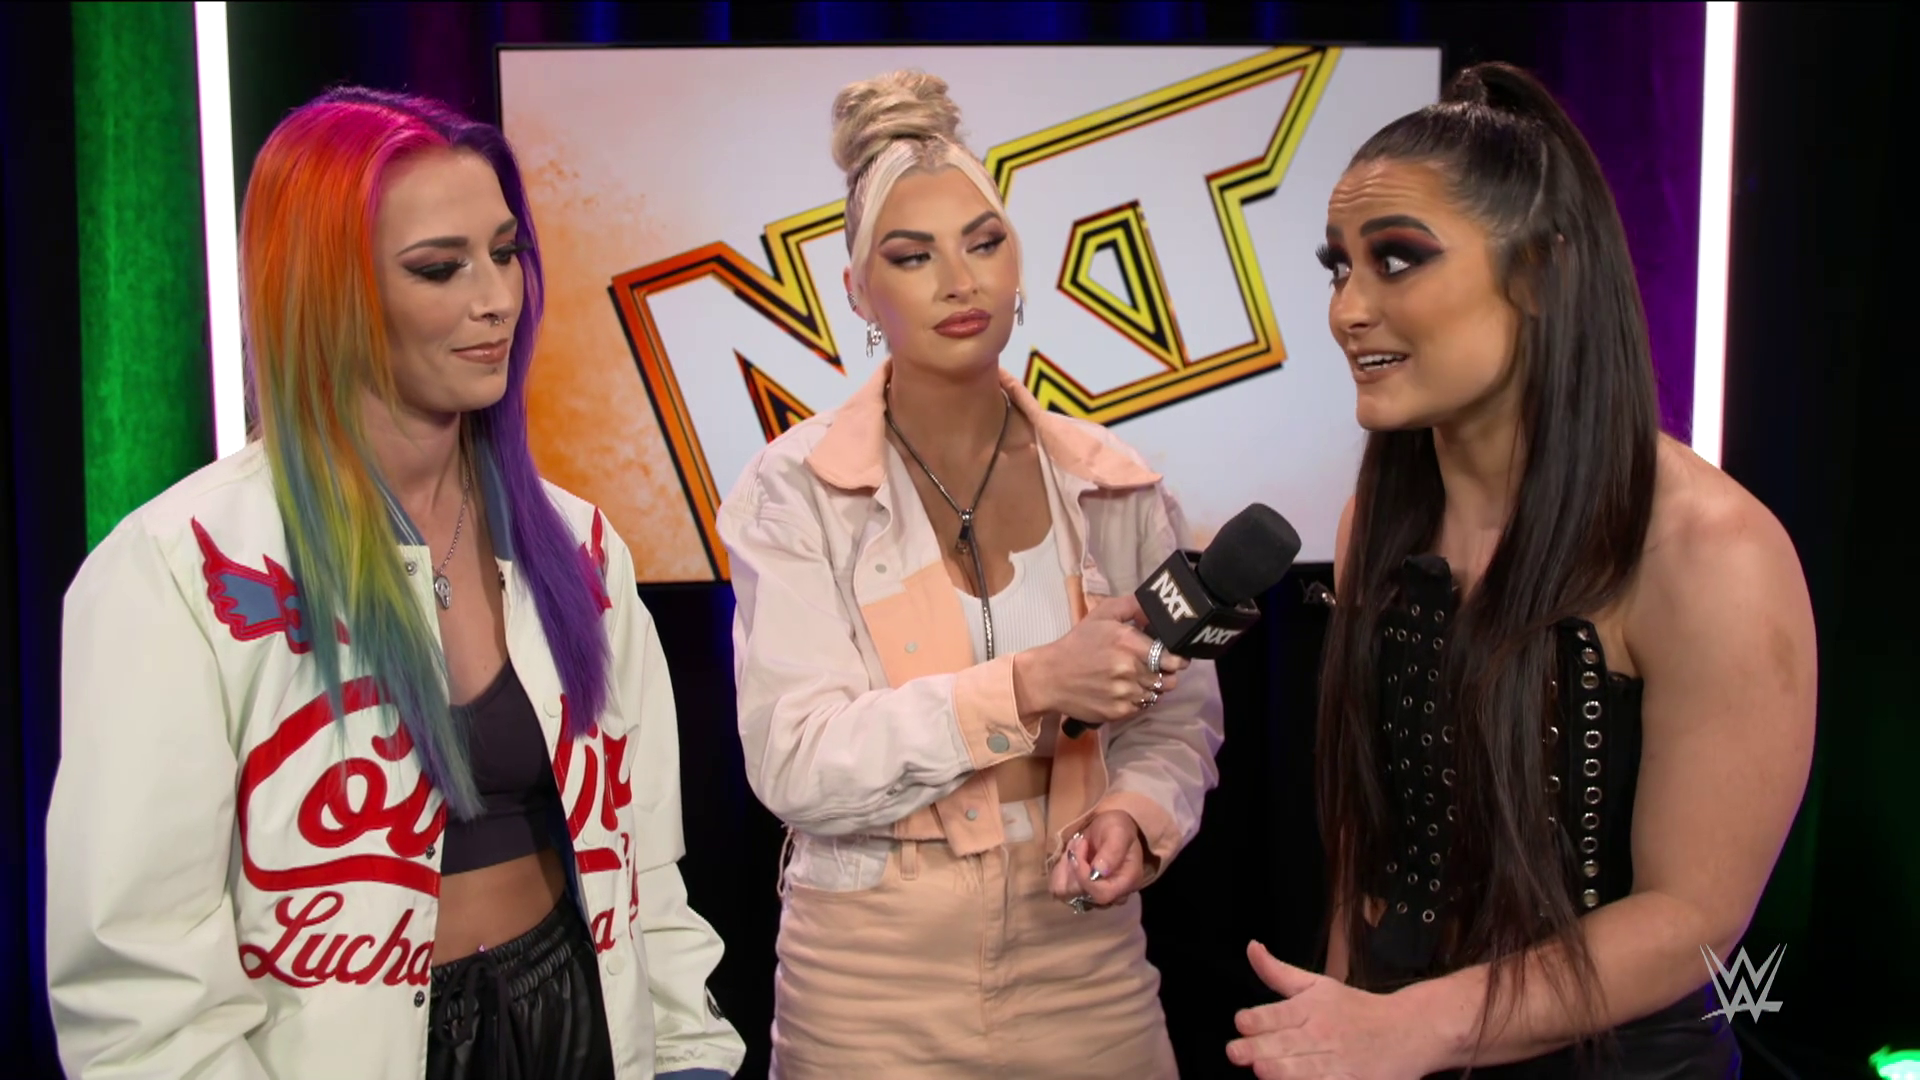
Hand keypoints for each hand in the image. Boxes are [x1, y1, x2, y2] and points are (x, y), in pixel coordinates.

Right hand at [1014, 594, 1188, 725]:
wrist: (1050, 677)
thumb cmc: (1078, 643)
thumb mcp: (1102, 614)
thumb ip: (1132, 606)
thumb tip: (1155, 608)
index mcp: (1129, 643)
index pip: (1172, 659)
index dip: (1176, 659)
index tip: (1173, 658)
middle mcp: (1131, 670)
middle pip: (1169, 680)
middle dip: (1165, 674)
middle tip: (1155, 668)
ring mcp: (1125, 693)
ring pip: (1157, 694)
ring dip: (1151, 687)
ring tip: (1136, 679)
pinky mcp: (1119, 712)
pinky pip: (1142, 707)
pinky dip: (1137, 699)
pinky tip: (1124, 690)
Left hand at [1048, 809, 1149, 907]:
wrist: (1108, 829)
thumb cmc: (1117, 829)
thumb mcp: (1118, 833)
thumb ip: (1112, 852)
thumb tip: (1098, 873)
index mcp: (1127, 883)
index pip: (1101, 894)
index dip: (1084, 875)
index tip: (1082, 845)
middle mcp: (1113, 896)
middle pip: (1082, 895)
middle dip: (1074, 866)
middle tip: (1080, 842)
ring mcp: (1095, 896)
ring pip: (1067, 892)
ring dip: (1066, 866)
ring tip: (1076, 848)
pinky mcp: (1079, 892)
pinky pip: (1059, 889)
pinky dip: (1060, 871)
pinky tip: (1070, 857)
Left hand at [1226, 942, 1439, 1078]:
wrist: (1409, 1029)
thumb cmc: (1356, 1008)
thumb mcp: (1318, 985)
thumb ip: (1278, 973)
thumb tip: (1251, 947)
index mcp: (1312, 1008)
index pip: (1280, 1013)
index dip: (1259, 1018)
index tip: (1241, 1022)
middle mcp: (1323, 1034)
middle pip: (1288, 1043)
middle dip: (1261, 1048)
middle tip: (1236, 1052)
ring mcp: (1340, 1061)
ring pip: (1308, 1069)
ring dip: (1284, 1070)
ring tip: (1261, 1070)